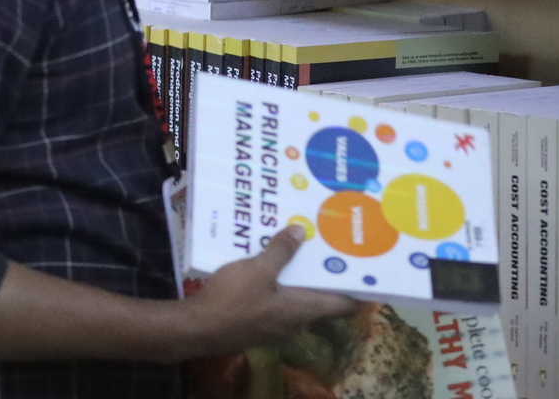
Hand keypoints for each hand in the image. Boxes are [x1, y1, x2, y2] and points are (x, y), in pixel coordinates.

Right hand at [176, 227, 358, 358]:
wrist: (199, 328)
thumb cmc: (234, 299)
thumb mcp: (258, 269)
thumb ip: (280, 251)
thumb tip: (301, 231)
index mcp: (304, 309)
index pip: (344, 305)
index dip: (356, 288)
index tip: (358, 267)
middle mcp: (296, 322)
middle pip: (319, 300)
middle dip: (318, 276)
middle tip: (317, 249)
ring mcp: (276, 328)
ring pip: (294, 302)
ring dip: (293, 281)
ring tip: (286, 254)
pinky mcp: (258, 327)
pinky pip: (275, 305)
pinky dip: (275, 289)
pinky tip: (260, 272)